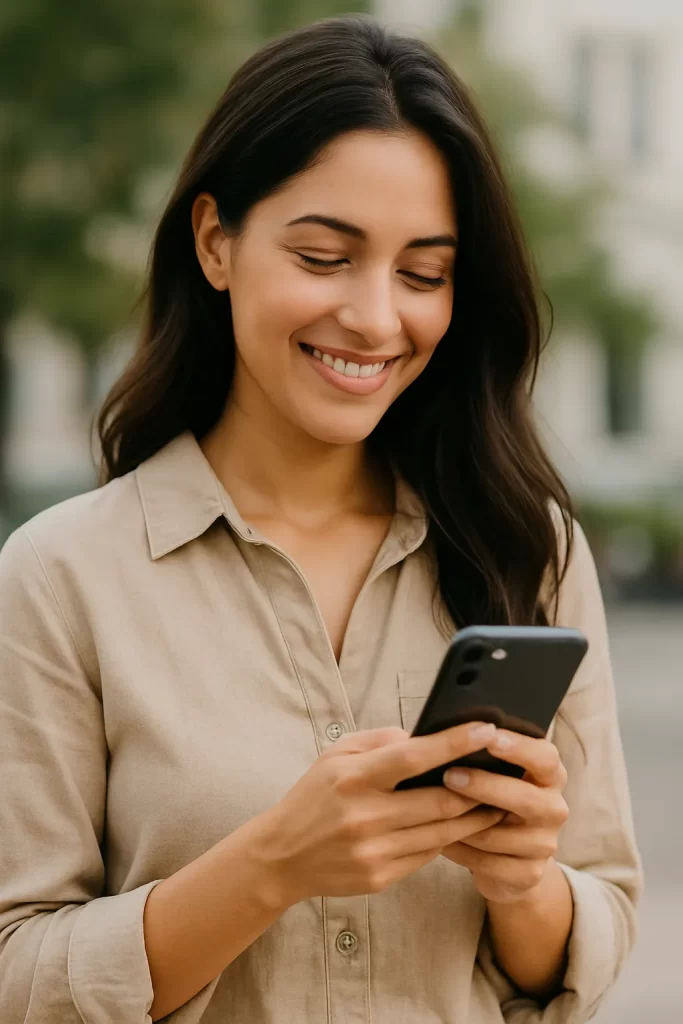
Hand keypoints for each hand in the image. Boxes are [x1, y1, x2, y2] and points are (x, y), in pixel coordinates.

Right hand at [251, 722, 504, 905]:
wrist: (282, 856)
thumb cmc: (314, 796)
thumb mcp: (336, 755)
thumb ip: (380, 741)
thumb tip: (424, 737)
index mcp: (353, 778)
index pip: (414, 757)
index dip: (454, 742)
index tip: (486, 728)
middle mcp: (365, 816)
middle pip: (440, 802)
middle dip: (479, 787)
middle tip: (505, 773)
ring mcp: (374, 851)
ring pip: (443, 833)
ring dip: (475, 817)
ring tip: (497, 801)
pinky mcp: (380, 877)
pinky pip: (428, 854)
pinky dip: (449, 838)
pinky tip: (462, 826)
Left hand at [440, 729, 568, 903]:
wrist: (508, 858)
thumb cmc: (492, 800)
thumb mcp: (495, 774)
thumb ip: (482, 755)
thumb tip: (442, 735)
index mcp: (549, 775)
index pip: (545, 757)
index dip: (518, 747)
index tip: (488, 736)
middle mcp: (554, 808)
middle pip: (525, 798)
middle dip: (485, 786)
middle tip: (450, 775)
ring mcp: (545, 845)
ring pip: (499, 834)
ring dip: (462, 823)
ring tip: (432, 810)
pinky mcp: (530, 874)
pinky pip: (488, 862)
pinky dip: (461, 851)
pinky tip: (440, 840)